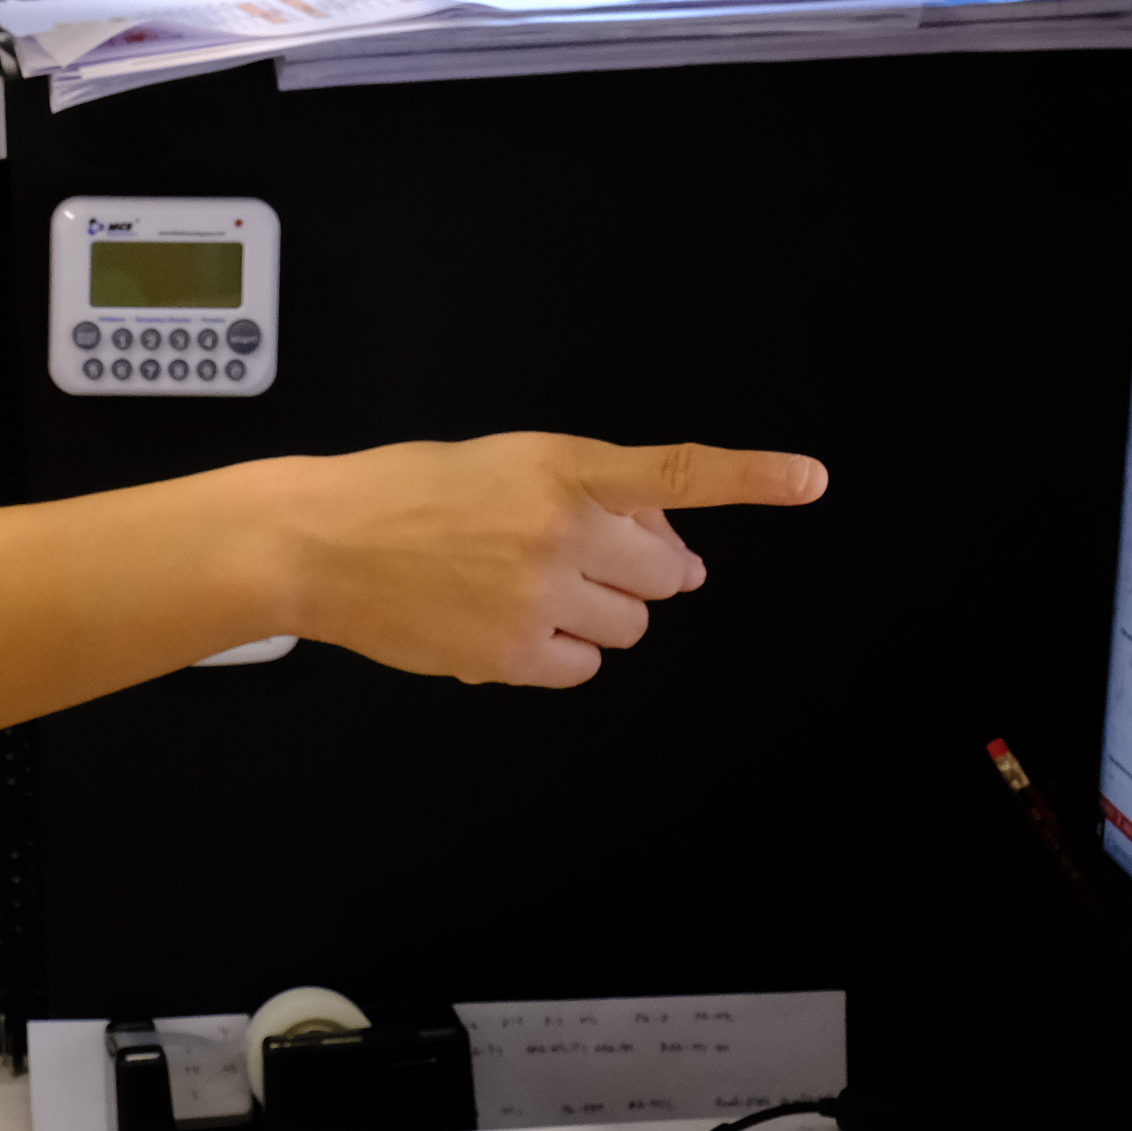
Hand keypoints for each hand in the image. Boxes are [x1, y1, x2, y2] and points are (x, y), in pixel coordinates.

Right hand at [269, 434, 826, 688]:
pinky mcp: (510, 653)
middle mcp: (560, 529)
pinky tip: (508, 624)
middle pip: (663, 575)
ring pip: (628, 628)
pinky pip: (581, 666)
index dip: (749, 477)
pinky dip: (558, 653)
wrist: (322, 540)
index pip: (674, 472)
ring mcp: (537, 595)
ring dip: (597, 614)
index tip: (809, 480)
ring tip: (529, 589)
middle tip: (581, 560)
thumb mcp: (506, 464)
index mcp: (562, 467)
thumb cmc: (407, 494)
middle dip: (637, 573)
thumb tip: (668, 550)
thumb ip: (590, 494)